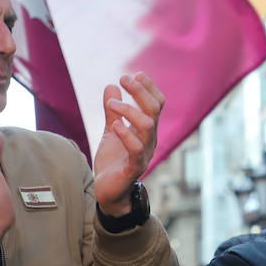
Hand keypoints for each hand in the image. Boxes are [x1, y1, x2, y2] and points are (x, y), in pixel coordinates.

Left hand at [94, 72, 163, 216]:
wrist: (108, 192)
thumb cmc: (113, 162)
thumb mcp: (111, 131)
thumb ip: (112, 112)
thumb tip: (111, 86)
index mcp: (146, 130)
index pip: (157, 103)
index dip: (149, 87)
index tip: (135, 74)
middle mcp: (149, 140)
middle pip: (154, 109)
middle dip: (140, 91)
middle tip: (124, 79)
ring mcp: (144, 153)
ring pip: (148, 126)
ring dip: (130, 110)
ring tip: (111, 104)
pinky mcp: (134, 168)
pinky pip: (136, 149)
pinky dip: (126, 134)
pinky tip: (115, 126)